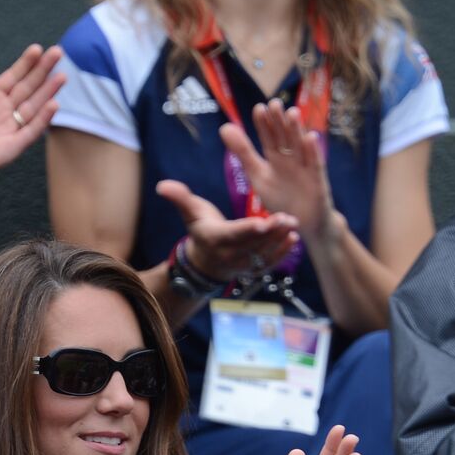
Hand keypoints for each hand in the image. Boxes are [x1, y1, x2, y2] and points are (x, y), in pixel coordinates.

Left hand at [0, 45, 64, 193]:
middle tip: (58, 52)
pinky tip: (52, 105)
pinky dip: (41, 121)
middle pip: (28, 89)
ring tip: (61, 76)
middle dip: (43, 71)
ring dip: (48, 93)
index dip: (26, 63)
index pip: (13, 77)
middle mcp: (1, 113)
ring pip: (33, 108)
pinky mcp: (7, 150)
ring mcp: (6, 131)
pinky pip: (28, 134)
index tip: (38, 48)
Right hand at [156, 179, 298, 282]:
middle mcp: (228, 255)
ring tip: (293, 224)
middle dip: (271, 232)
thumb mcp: (190, 213)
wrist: (205, 261)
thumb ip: (180, 198)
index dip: (248, 230)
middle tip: (288, 218)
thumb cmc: (201, 229)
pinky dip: (282, 253)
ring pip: (263, 253)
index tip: (262, 223)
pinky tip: (293, 239)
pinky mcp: (253, 270)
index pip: (233, 235)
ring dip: (279, 240)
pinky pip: (269, 263)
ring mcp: (242, 264)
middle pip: (252, 243)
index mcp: (214, 239)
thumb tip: (162, 185)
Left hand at [221, 99, 339, 249]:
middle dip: (280, 122)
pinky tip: (310, 137)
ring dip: (297, 131)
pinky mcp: (317, 181)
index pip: (269, 138)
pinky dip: (313, 152)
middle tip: (274, 103)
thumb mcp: (257, 174)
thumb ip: (242, 151)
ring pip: (300, 147)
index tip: (258, 108)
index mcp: (276, 158)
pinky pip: (315, 165)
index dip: (264, 125)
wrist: (302, 222)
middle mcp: (292, 159)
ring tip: (292, 113)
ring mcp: (305, 168)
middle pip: (285, 138)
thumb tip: (224, 127)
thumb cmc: (281, 197)